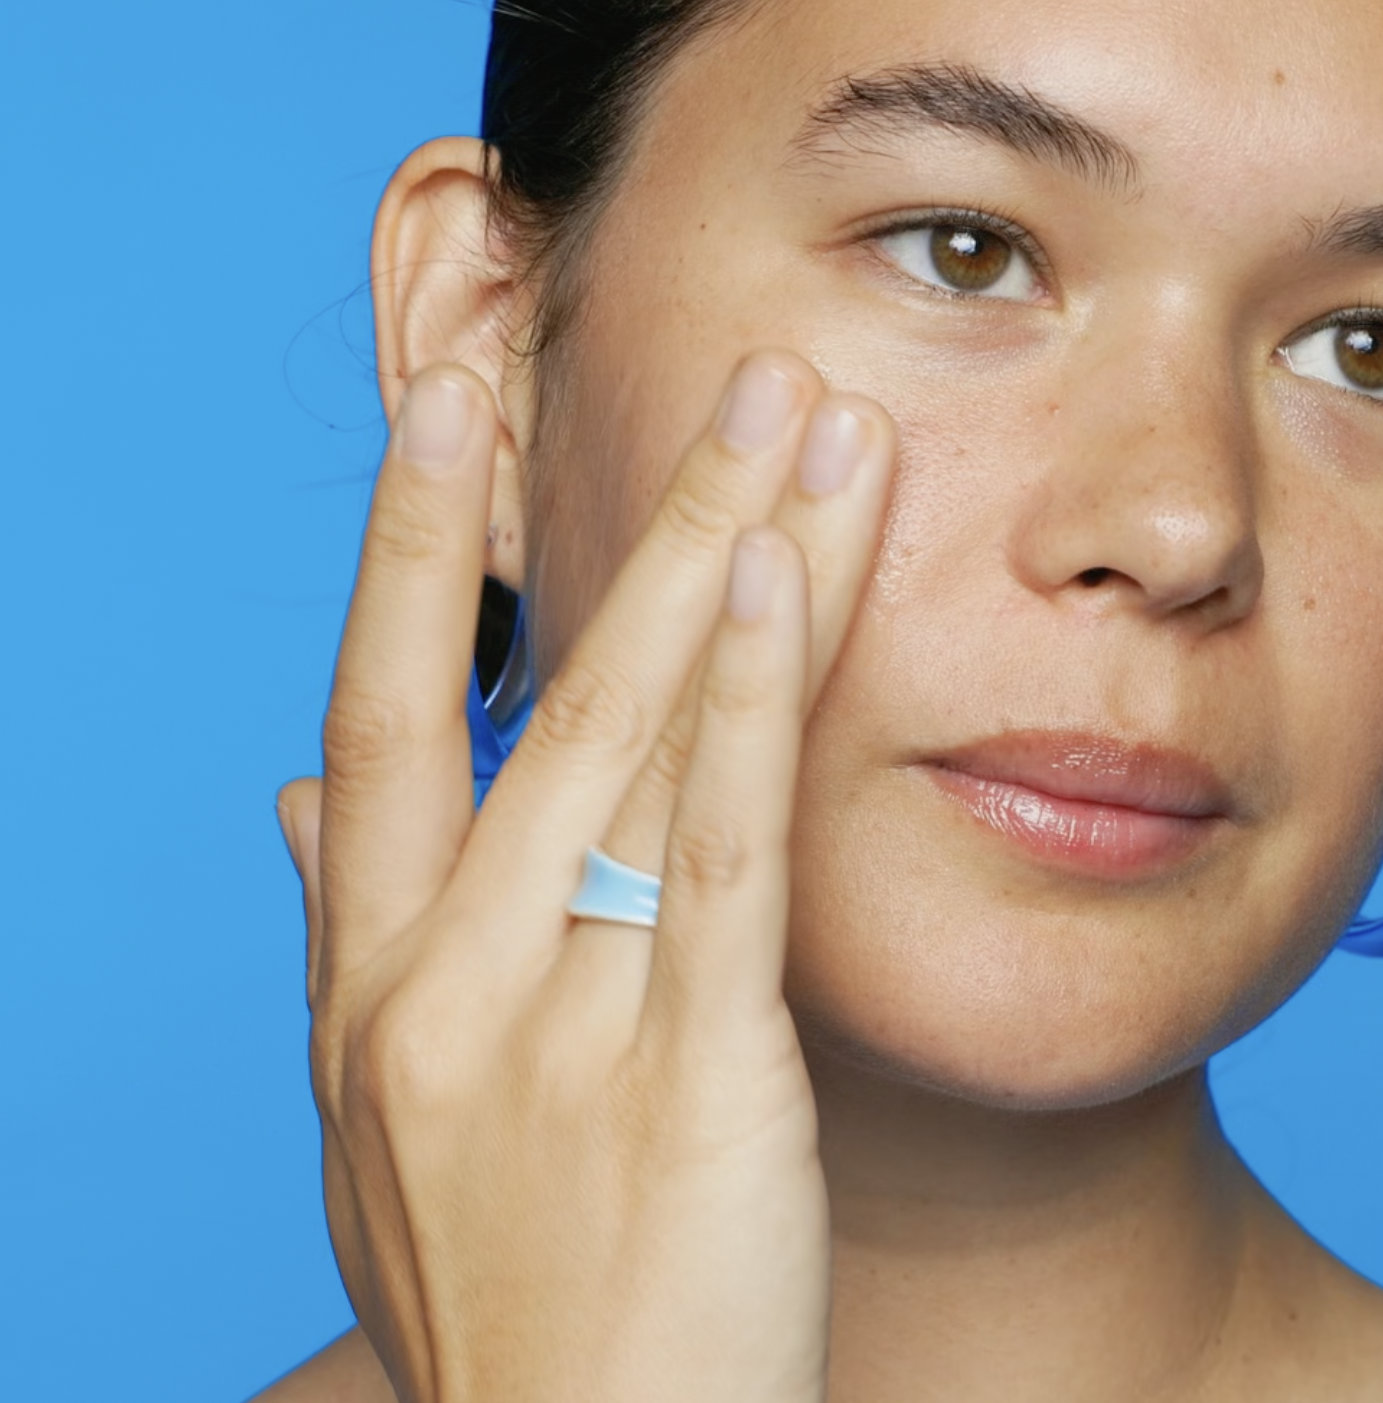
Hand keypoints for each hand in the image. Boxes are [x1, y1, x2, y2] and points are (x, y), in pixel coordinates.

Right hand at [278, 352, 893, 1402]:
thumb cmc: (514, 1308)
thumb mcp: (385, 1125)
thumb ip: (348, 942)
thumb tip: (294, 796)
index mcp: (368, 990)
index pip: (379, 715)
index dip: (407, 547)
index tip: (449, 392)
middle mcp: (436, 986)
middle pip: (531, 694)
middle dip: (626, 514)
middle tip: (714, 365)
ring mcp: (549, 1028)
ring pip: (633, 735)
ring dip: (721, 553)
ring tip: (797, 413)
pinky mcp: (688, 1079)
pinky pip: (713, 853)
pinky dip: (747, 698)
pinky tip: (782, 569)